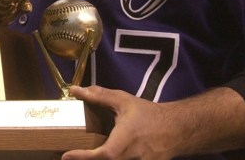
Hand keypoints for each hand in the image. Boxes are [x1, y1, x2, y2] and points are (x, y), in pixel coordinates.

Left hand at [61, 84, 244, 159]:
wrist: (178, 129)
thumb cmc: (149, 114)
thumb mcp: (123, 101)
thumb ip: (99, 96)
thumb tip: (76, 90)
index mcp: (126, 139)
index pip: (104, 154)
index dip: (84, 156)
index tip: (66, 156)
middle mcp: (134, 156)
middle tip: (68, 157)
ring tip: (82, 156)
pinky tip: (103, 157)